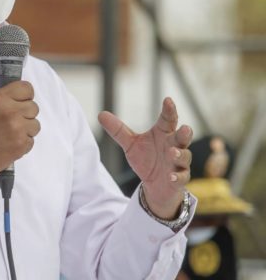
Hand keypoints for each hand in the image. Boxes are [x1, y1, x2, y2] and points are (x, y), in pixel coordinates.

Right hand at [0, 81, 39, 198]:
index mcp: (0, 98)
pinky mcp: (21, 144)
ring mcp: (18, 129)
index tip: (21, 101)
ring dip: (26, 129)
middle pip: (34, 107)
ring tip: (10, 133)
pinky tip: (9, 143)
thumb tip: (10, 84)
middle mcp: (11, 111)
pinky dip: (23, 143)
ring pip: (35, 124)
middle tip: (11, 120)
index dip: (25, 95)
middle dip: (25, 114)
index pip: (27, 88)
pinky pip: (31, 140)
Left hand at [98, 97, 192, 218]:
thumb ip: (118, 130)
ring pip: (184, 156)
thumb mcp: (130, 144)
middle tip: (184, 128)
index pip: (167, 119)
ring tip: (172, 152)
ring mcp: (178, 163)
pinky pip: (181, 177)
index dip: (169, 110)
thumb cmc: (146, 159)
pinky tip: (170, 176)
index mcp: (163, 134)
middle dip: (184, 132)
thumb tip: (100, 114)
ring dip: (179, 154)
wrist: (154, 184)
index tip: (168, 100)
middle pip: (182, 137)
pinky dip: (176, 176)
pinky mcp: (179, 178)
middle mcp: (173, 146)